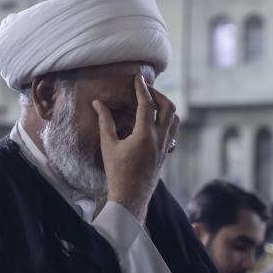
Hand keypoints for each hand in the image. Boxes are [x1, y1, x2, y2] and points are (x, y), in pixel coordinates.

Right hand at [92, 75, 179, 222]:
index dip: (142, 88)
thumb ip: (105, 121)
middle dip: (158, 94)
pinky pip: (173, 130)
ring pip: (175, 119)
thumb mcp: (108, 145)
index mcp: (145, 135)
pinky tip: (156, 119)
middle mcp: (160, 139)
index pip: (147, 104)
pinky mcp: (167, 152)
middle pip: (168, 107)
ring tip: (153, 101)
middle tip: (146, 89)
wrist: (132, 196)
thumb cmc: (117, 172)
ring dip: (166, 106)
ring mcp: (166, 146)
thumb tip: (98, 103)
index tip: (138, 77)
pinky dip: (167, 119)